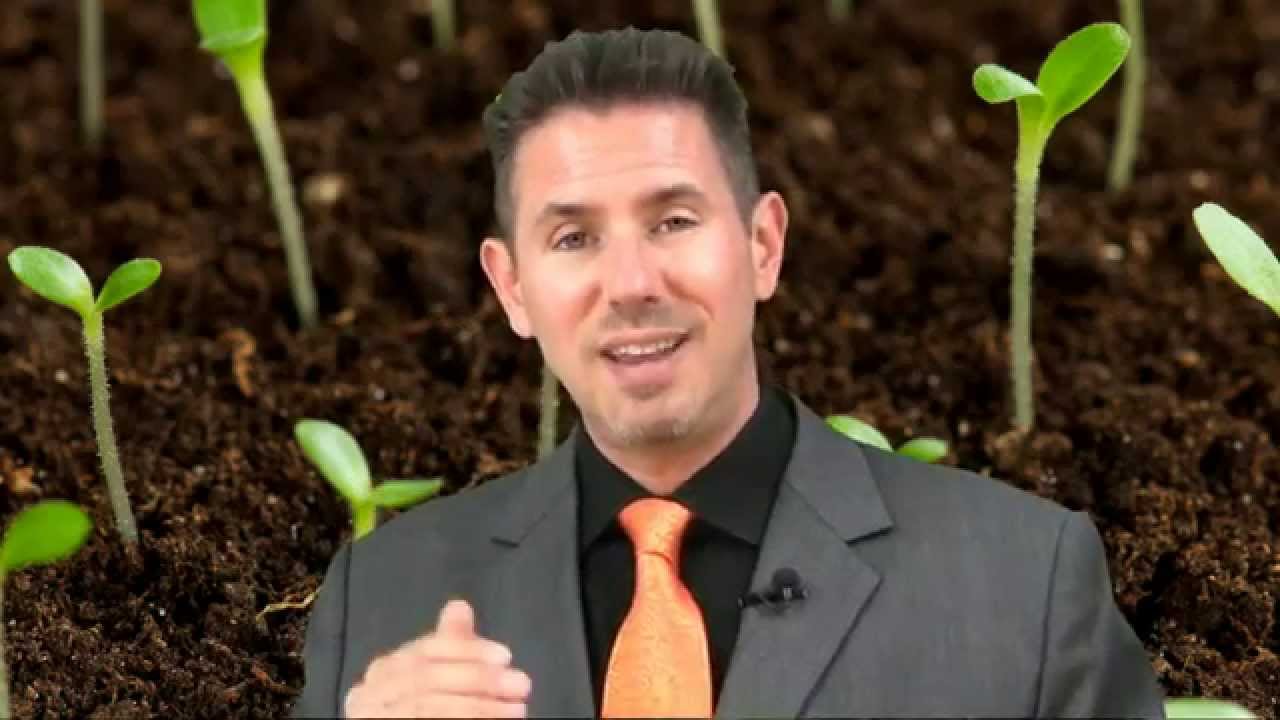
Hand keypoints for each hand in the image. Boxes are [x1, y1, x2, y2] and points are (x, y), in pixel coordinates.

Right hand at [344, 599, 530, 717]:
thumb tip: (459, 606)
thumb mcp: (439, 674)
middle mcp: (369, 695)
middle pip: (427, 678)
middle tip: (520, 683)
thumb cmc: (424, 708)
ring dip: (481, 707)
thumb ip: (448, 644)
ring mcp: (375, 718)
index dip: (467, 650)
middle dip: (480, 679)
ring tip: (517, 710)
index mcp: (381, 672)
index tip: (505, 655)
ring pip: (429, 706)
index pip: (423, 651)